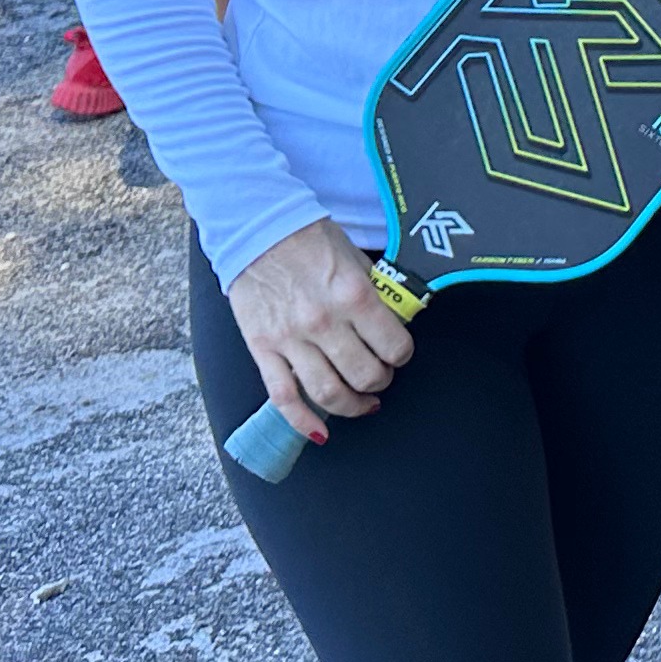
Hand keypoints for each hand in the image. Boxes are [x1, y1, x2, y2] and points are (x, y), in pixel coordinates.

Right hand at [226, 218, 416, 449]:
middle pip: (365, 376)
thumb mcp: (357, 259)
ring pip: (328, 394)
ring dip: (352, 406)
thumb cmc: (311, 239)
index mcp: (355, 296)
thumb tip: (397, 322)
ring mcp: (290, 339)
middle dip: (380, 382)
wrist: (258, 228)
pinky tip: (321, 432)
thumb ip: (377, 294)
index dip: (402, 355)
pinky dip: (303, 422)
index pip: (395, 347)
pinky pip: (283, 398)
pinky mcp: (263, 349)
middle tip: (382, 377)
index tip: (399, 353)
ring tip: (363, 402)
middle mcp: (324, 322)